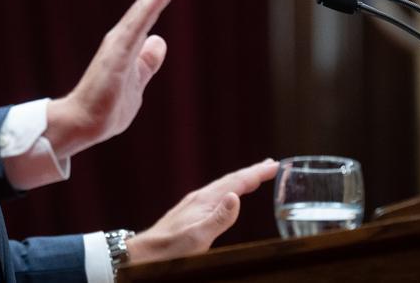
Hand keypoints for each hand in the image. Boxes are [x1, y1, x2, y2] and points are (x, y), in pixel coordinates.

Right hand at [45, 0, 198, 157]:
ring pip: (145, 9)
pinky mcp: (116, 56)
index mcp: (130, 43)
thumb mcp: (137, 82)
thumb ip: (147, 62)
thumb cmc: (107, 107)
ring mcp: (119, 44)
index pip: (153, 11)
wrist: (83, 125)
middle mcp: (124, 37)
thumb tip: (159, 41)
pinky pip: (134, 27)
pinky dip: (148, 8)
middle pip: (151, 3)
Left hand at [126, 158, 278, 263]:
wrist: (145, 253)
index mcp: (205, 200)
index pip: (235, 182)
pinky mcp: (190, 212)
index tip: (274, 165)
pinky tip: (229, 195)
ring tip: (255, 176)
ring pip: (223, 186)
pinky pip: (216, 194)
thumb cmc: (171, 249)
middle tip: (271, 165)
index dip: (256, 174)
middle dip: (252, 172)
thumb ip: (219, 218)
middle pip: (230, 180)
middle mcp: (200, 198)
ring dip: (241, 180)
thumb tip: (235, 196)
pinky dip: (229, 189)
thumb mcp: (198, 237)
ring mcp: (194, 204)